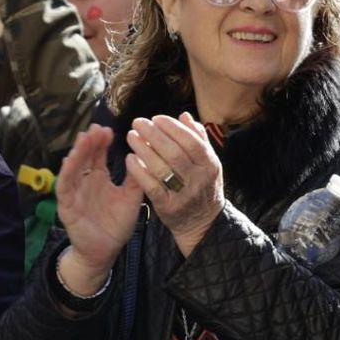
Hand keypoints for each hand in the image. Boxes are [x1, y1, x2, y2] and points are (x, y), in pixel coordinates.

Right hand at [53, 125, 141, 291]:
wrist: (105, 251)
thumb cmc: (116, 224)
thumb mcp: (131, 198)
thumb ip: (137, 178)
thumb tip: (144, 155)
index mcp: (99, 178)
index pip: (98, 155)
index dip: (102, 142)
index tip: (108, 130)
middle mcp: (85, 182)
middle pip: (85, 157)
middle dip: (90, 142)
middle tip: (96, 128)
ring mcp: (75, 193)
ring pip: (73, 168)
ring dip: (77, 153)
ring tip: (84, 138)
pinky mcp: (67, 207)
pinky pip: (64, 188)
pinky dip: (65, 174)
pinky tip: (68, 162)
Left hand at [125, 113, 224, 254]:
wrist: (203, 223)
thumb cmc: (203, 186)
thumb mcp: (208, 163)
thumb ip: (198, 139)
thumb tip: (184, 116)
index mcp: (210, 164)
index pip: (192, 141)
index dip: (173, 128)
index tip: (156, 118)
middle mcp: (198, 179)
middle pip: (175, 153)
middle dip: (154, 135)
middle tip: (138, 123)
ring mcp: (183, 194)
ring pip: (162, 168)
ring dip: (143, 150)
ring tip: (131, 136)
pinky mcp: (168, 207)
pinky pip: (151, 186)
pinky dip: (139, 171)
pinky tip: (130, 159)